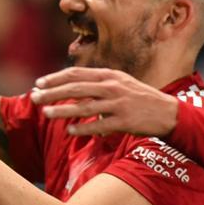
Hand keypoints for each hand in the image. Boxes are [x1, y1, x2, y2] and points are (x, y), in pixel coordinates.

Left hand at [31, 67, 177, 136]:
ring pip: (86, 106)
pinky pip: (101, 125)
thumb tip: (68, 86)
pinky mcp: (126, 121)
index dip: (55, 78)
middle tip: (34, 98)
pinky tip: (69, 130)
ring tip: (46, 113)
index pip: (76, 74)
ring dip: (63, 110)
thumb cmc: (139, 98)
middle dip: (52, 93)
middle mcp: (113, 87)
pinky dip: (84, 128)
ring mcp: (120, 104)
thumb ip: (97, 83)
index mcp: (110, 76)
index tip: (38, 83)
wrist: (169, 113)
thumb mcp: (120, 83)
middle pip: (76, 88)